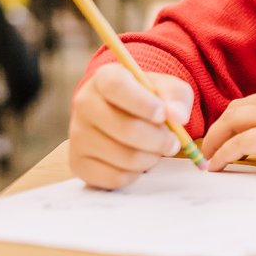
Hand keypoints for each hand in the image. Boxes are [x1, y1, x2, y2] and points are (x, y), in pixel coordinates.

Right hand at [69, 63, 194, 188]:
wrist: (126, 117)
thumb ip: (177, 98)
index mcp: (104, 78)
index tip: (162, 115)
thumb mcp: (168, 90)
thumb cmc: (149, 101)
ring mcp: (77, 136)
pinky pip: (116, 177)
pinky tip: (139, 161)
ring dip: (151, 158)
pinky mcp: (79, 163)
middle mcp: (84, 104)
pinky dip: (136, 174)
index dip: (142, 103)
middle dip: (159, 139)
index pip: (116, 87)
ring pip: (124, 156)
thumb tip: (178, 116)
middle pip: (124, 128)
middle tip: (174, 142)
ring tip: (156, 150)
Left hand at [200, 90, 255, 173]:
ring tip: (207, 158)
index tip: (226, 135)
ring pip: (232, 121)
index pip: (253, 103)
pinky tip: (216, 167)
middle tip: (210, 147)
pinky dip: (222, 154)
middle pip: (236, 109)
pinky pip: (239, 143)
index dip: (234, 119)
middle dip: (218, 128)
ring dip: (214, 140)